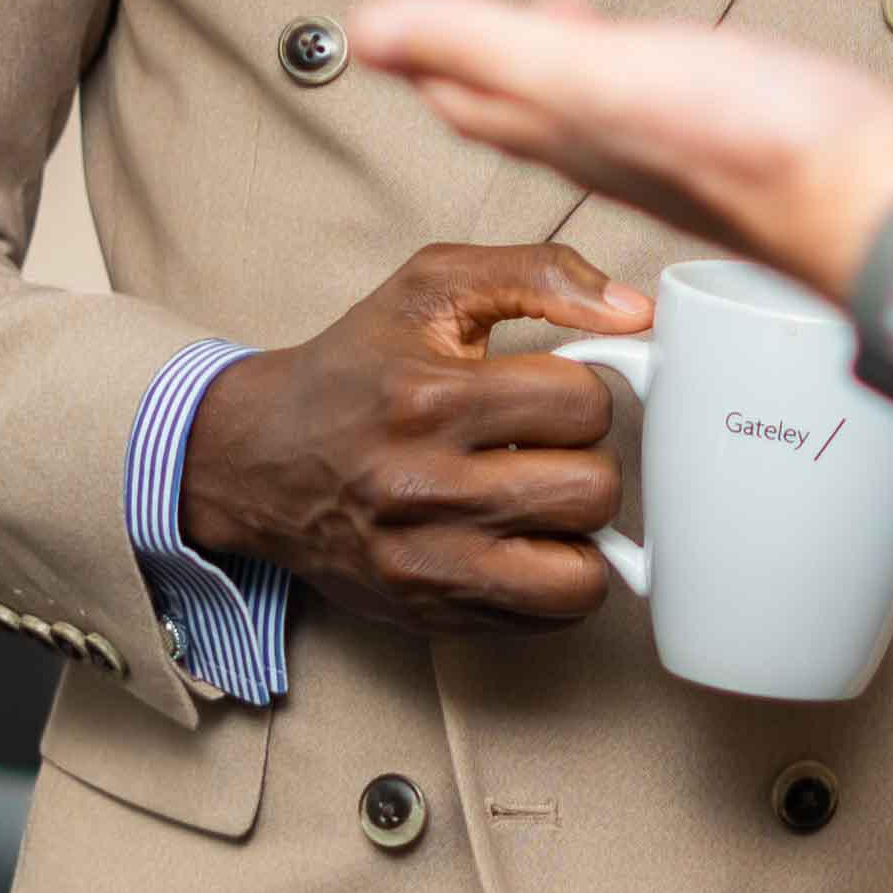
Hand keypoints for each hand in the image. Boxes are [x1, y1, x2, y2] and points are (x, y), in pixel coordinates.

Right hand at [175, 238, 654, 631]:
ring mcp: (426, 563)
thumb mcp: (431, 286)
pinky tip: (522, 542)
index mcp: (430, 398)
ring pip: (580, 575)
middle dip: (587, 463)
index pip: (582, 405)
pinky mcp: (428, 613)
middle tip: (550, 449)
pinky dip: (553, 582)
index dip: (585, 393)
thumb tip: (634, 311)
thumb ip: (538, 273)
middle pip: (591, 491)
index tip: (553, 395)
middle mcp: (425, 488)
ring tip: (546, 502)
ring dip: (579, 534)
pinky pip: (547, 619)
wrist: (257, 458)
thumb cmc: (354, 368)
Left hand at [345, 0, 892, 302]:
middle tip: (451, 25)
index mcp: (571, 127)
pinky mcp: (742, 143)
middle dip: (483, 57)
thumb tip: (366, 28)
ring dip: (559, 64)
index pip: (470, 93)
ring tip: (546, 32)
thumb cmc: (757, 151)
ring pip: (592, 103)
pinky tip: (665, 68)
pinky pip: (661, 105)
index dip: (426, 53)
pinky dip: (639, 75)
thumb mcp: (592, 78)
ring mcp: (680, 147)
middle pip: (523, 100)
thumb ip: (482, 46)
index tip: (391, 27)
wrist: (886, 203)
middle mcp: (616, 143)